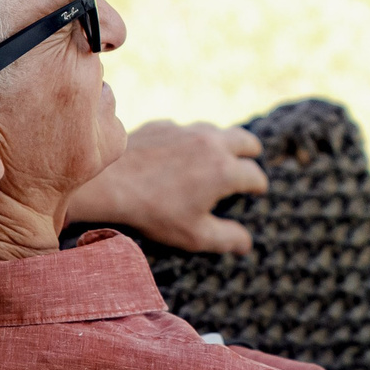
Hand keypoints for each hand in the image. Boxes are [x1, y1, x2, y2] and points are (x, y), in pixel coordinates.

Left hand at [65, 120, 263, 253]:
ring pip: (217, 129)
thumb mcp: (194, 235)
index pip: (255, 175)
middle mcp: (212, 144)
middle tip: (250, 161)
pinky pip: (185, 129)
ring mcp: (187, 130)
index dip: (258, 185)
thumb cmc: (154, 212)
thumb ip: (226, 239)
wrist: (110, 182)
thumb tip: (246, 243)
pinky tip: (179, 152)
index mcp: (225, 171)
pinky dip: (189, 139)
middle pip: (246, 140)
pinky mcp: (164, 125)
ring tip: (218, 155)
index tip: (257, 191)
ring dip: (223, 142)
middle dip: (252, 152)